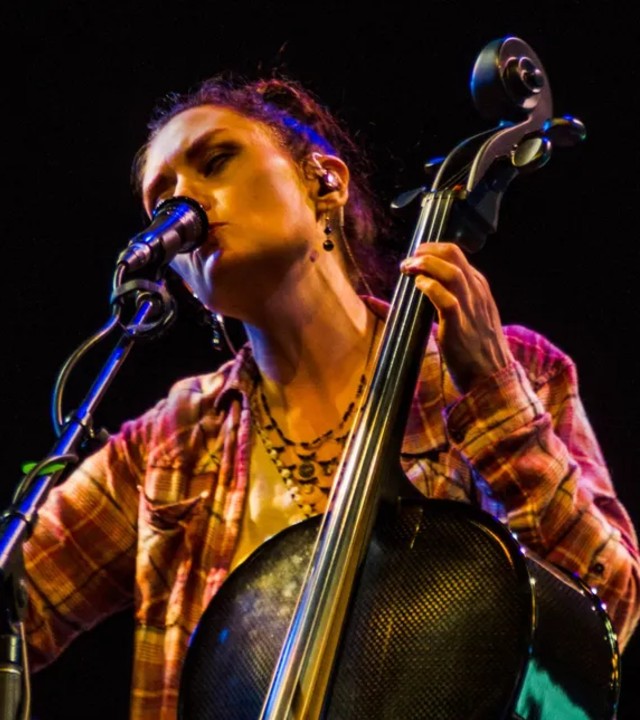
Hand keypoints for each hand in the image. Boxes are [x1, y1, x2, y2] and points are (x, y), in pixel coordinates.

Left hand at [400, 242, 512, 392]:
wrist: (493, 377)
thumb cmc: (478, 348)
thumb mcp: (474, 314)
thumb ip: (458, 297)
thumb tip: (429, 286)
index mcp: (480, 287)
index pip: (456, 255)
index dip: (432, 251)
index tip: (415, 256)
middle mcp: (477, 293)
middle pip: (453, 255)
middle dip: (426, 251)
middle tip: (409, 259)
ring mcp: (470, 309)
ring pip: (451, 272)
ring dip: (425, 265)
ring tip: (408, 268)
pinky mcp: (459, 327)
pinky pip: (446, 300)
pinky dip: (430, 288)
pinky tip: (418, 286)